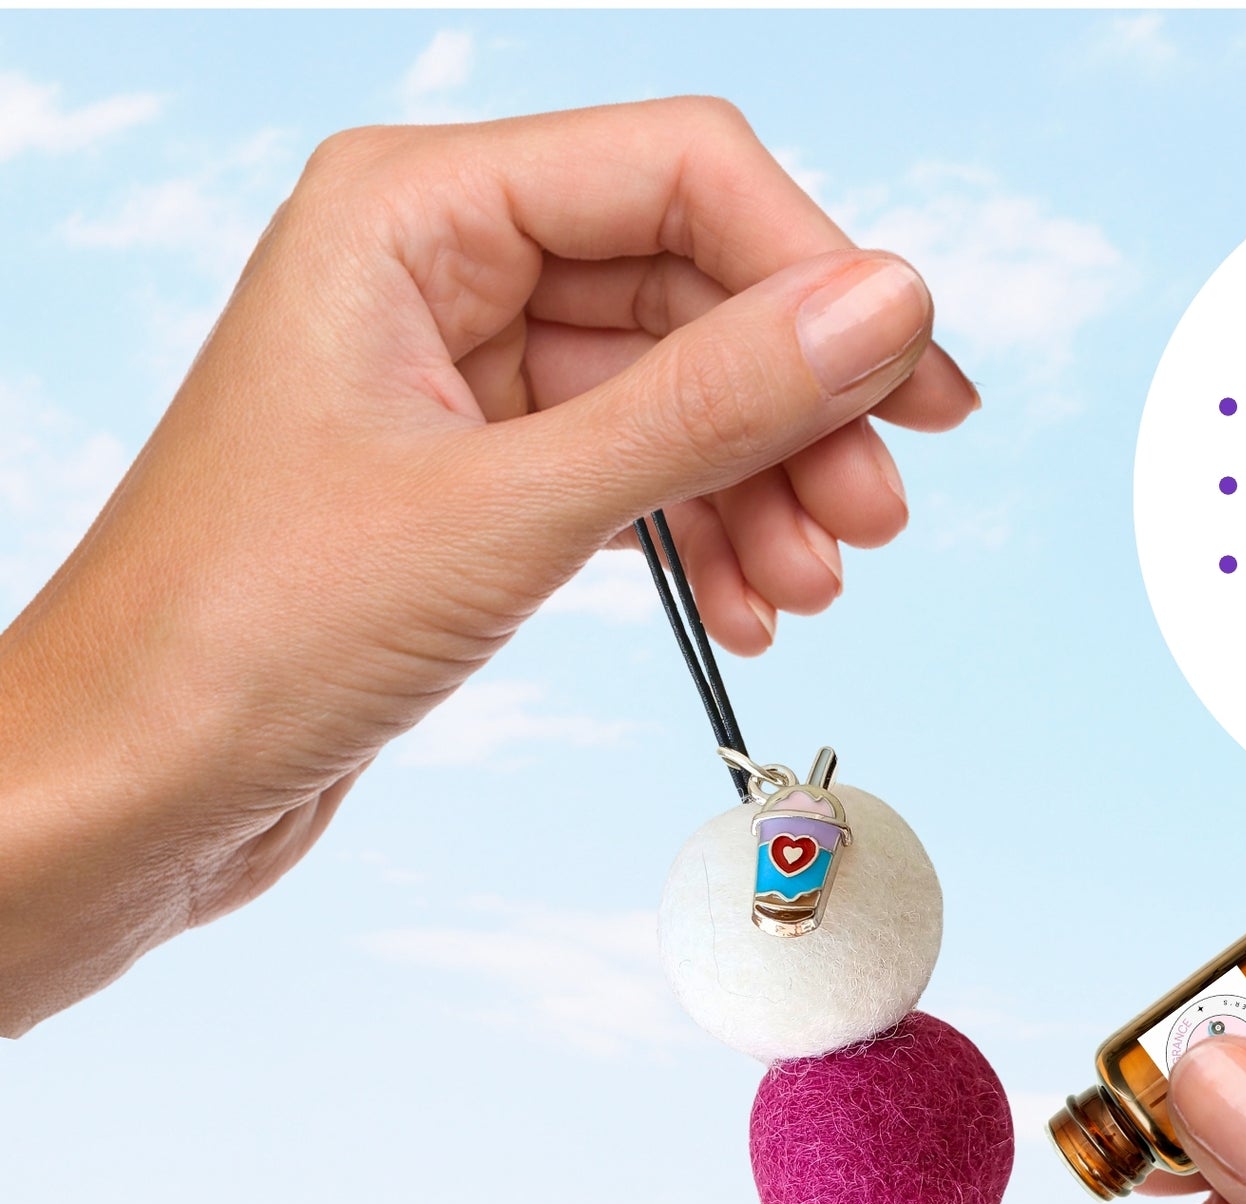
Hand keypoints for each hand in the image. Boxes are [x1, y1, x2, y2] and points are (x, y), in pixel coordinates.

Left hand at [0, 98, 975, 1032]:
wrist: (134, 790)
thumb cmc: (247, 634)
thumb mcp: (509, 511)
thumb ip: (709, 404)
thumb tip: (886, 309)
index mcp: (413, 210)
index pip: (679, 173)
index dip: (816, 273)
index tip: (914, 393)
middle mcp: (437, 269)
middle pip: (692, 286)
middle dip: (798, 406)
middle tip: (877, 517)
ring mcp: (458, 378)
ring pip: (674, 391)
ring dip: (763, 486)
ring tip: (813, 588)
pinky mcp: (475, 480)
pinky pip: (633, 473)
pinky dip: (702, 536)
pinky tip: (747, 609)